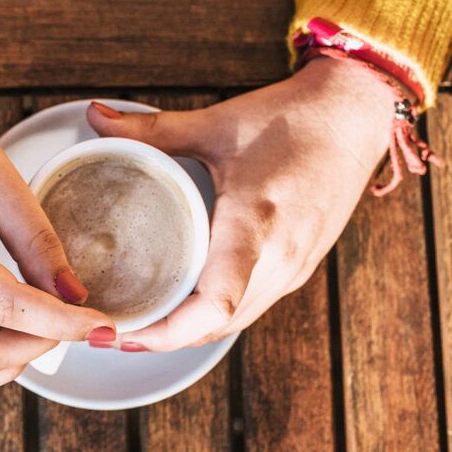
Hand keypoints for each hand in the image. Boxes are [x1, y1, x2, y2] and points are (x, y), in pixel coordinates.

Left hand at [85, 58, 396, 350]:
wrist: (356, 114)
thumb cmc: (292, 117)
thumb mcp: (216, 123)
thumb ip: (152, 129)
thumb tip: (94, 118)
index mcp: (255, 223)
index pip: (215, 304)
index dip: (167, 331)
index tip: (123, 330)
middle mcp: (280, 258)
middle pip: (217, 325)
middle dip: (164, 337)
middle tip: (113, 329)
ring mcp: (294, 267)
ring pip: (236, 321)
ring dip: (189, 332)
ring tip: (139, 324)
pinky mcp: (300, 266)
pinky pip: (253, 306)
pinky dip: (215, 316)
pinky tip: (184, 305)